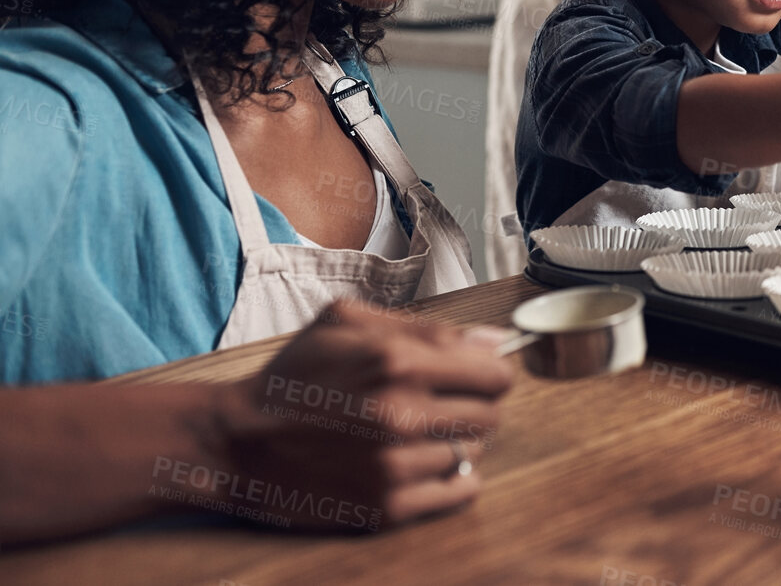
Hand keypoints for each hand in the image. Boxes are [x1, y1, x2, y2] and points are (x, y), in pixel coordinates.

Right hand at [209, 299, 514, 531]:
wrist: (234, 444)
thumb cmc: (292, 377)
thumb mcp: (345, 323)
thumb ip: (426, 327)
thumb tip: (495, 340)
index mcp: (396, 360)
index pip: (495, 372)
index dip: (488, 373)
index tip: (473, 377)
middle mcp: (401, 413)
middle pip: (491, 413)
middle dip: (473, 406)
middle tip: (438, 406)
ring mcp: (395, 465)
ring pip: (476, 451)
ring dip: (456, 441)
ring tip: (417, 434)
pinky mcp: (386, 507)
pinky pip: (461, 491)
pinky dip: (452, 478)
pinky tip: (422, 464)